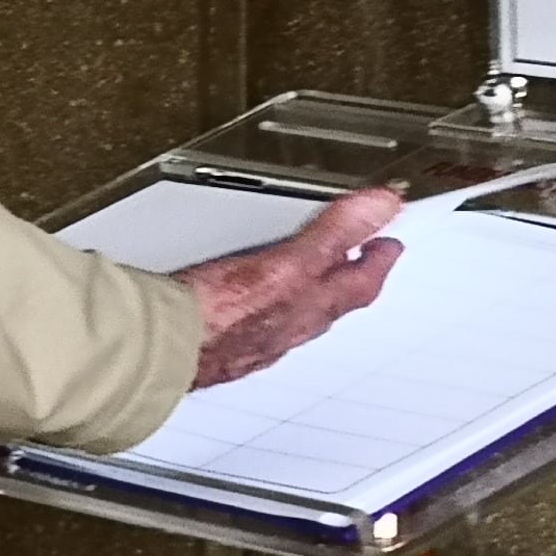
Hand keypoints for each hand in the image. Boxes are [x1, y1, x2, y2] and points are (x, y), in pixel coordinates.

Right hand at [182, 185, 404, 387]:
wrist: (164, 349)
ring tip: (309, 281)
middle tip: (360, 261)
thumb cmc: (221, 313)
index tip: (391, 244)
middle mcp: (291, 328)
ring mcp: (258, 340)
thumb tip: (383, 206)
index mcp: (312, 307)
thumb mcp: (288, 262)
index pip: (362, 283)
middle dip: (348, 281)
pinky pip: (260, 327)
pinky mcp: (224, 346)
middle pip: (334, 303)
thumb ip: (335, 232)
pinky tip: (249, 306)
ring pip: (298, 318)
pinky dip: (268, 313)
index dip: (380, 260)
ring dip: (310, 299)